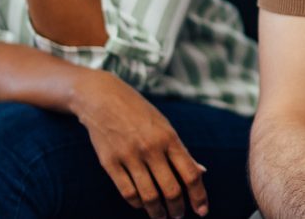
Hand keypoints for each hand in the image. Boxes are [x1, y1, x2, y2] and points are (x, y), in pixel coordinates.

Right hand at [72, 70, 209, 217]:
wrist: (102, 98)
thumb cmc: (139, 113)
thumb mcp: (165, 126)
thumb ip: (182, 151)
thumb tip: (201, 172)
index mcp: (169, 138)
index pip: (190, 174)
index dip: (199, 196)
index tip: (202, 211)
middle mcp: (151, 148)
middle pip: (171, 189)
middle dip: (177, 209)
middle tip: (178, 215)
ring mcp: (129, 156)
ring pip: (149, 196)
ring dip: (157, 212)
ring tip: (161, 216)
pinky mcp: (110, 162)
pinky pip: (127, 192)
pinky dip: (137, 204)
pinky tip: (141, 205)